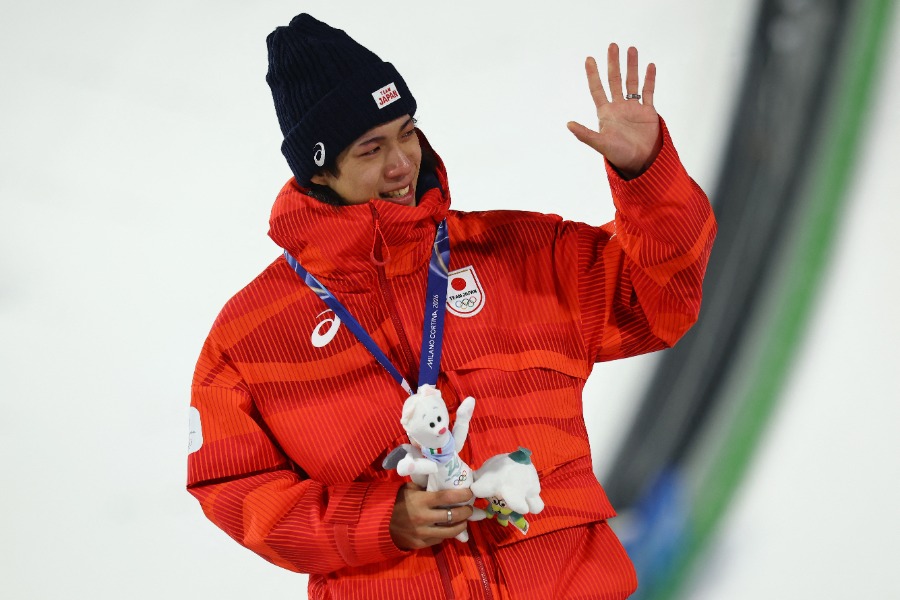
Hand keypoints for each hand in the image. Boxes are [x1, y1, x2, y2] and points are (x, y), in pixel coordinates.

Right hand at [390, 483, 473, 549]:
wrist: (379, 523)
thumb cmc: (396, 501)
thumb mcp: (409, 489)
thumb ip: (425, 487)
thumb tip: (443, 481)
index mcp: (421, 501)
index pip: (447, 497)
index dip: (462, 495)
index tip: (470, 493)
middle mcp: (424, 518)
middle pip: (453, 516)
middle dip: (466, 512)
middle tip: (469, 508)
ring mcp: (422, 533)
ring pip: (450, 532)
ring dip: (461, 525)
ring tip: (464, 521)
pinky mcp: (421, 544)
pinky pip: (439, 540)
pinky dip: (446, 534)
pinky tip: (448, 528)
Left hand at [567, 43, 662, 178]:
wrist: (641, 163)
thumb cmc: (619, 155)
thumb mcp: (601, 144)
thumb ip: (585, 134)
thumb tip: (568, 124)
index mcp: (606, 114)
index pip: (597, 89)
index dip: (593, 75)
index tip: (589, 59)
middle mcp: (619, 108)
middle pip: (615, 80)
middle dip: (613, 63)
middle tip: (612, 46)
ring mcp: (634, 109)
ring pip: (632, 83)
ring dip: (632, 66)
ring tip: (631, 49)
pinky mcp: (648, 112)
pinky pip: (649, 92)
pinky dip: (649, 79)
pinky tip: (650, 66)